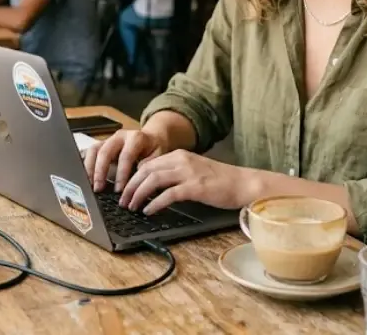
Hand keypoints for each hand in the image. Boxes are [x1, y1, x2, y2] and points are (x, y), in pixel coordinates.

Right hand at [84, 129, 168, 193]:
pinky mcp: (102, 144)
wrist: (152, 137)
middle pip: (105, 151)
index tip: (119, 189)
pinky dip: (86, 165)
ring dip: (90, 168)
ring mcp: (109, 139)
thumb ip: (149, 164)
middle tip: (98, 188)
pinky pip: (90, 152)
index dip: (121, 173)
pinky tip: (86, 178)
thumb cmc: (154, 148)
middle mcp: (120, 136)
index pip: (125, 156)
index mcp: (136, 138)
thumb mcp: (159, 155)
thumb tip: (137, 177)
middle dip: (100, 171)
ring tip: (89, 185)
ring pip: (94, 150)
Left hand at [121, 150, 255, 214]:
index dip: (133, 177)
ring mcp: (188, 173)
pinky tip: (149, 211)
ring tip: (131, 207)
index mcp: (179, 155)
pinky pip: (168, 194)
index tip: (125, 190)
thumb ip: (174, 173)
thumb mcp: (193, 170)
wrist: (243, 184)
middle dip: (130, 186)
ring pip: (153, 180)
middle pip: (146, 170)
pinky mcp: (195, 187)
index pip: (148, 163)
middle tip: (123, 201)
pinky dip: (155, 203)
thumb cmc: (220, 181)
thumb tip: (152, 184)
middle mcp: (181, 160)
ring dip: (138, 194)